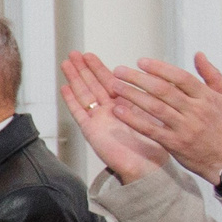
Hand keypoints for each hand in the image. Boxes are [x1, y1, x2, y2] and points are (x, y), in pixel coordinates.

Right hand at [59, 52, 170, 184]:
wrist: (146, 167)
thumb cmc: (153, 147)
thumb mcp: (154, 116)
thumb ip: (149, 99)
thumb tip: (156, 80)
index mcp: (124, 106)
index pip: (108, 81)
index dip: (98, 68)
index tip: (89, 55)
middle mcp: (109, 111)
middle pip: (92, 84)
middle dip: (82, 68)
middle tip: (73, 53)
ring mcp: (98, 120)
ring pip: (84, 94)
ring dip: (74, 79)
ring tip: (66, 63)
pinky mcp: (91, 131)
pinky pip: (79, 113)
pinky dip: (72, 100)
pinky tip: (65, 88)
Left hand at [108, 53, 221, 183]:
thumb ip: (212, 74)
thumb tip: (198, 54)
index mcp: (207, 97)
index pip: (180, 77)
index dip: (159, 68)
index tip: (141, 61)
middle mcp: (196, 111)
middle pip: (163, 90)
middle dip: (139, 78)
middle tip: (119, 70)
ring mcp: (185, 128)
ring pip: (155, 108)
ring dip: (132, 96)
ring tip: (115, 86)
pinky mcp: (175, 144)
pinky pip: (151, 130)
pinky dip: (134, 120)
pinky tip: (119, 111)